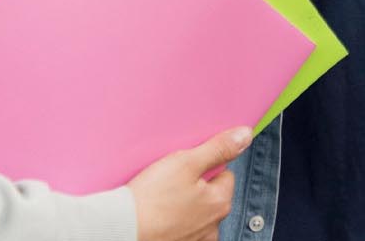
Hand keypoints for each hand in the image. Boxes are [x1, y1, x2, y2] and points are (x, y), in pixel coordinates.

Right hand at [127, 127, 249, 240]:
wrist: (120, 229)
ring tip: (160, 198)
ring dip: (182, 205)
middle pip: (210, 195)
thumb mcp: (186, 162)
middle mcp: (212, 226)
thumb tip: (244, 135)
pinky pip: (180, 227)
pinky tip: (156, 214)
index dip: (204, 166)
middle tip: (169, 181)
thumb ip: (218, 149)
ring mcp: (195, 240)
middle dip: (193, 186)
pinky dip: (171, 220)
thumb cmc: (151, 199)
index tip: (185, 166)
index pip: (225, 175)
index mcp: (220, 203)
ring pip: (195, 212)